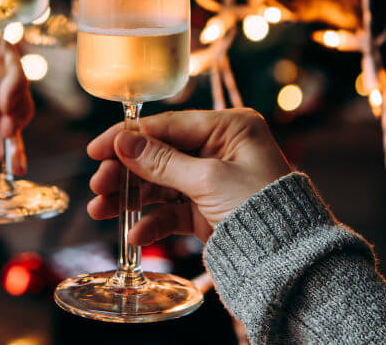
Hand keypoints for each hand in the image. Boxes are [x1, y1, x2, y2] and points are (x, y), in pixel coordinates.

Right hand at [86, 108, 292, 243]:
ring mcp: (212, 180)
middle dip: (126, 172)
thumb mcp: (209, 180)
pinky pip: (171, 211)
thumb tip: (124, 142)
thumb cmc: (261, 209)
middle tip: (99, 186)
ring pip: (160, 184)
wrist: (289, 261)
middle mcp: (220, 149)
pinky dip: (152, 222)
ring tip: (101, 210)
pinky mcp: (207, 210)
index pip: (168, 125)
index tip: (96, 149)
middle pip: (159, 154)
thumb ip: (162, 162)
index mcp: (229, 128)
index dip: (129, 137)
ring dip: (130, 197)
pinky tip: (135, 235)